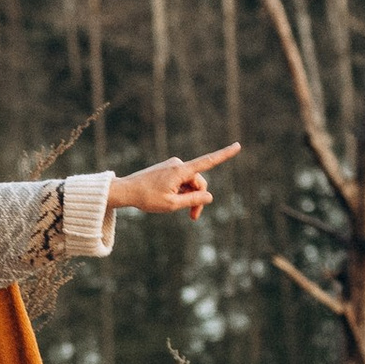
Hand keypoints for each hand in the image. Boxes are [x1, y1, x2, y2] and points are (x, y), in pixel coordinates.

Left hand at [108, 144, 240, 219]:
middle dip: (198, 199)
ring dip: (189, 197)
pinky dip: (181, 192)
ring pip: (190, 184)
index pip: (207, 162)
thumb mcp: (172, 204)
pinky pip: (182, 182)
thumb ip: (193, 200)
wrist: (126, 190)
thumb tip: (210, 197)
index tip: (238, 146)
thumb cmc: (147, 198)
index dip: (224, 155)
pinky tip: (170, 199)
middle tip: (192, 217)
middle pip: (199, 183)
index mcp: (180, 170)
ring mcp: (173, 166)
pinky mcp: (169, 169)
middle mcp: (178, 164)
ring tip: (179, 210)